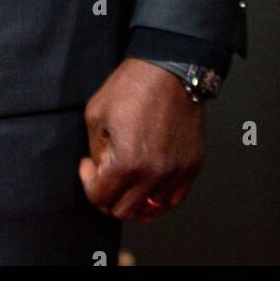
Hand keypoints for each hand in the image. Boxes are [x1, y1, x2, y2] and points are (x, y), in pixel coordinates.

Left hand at [79, 58, 204, 221]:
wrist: (170, 69)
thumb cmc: (132, 86)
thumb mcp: (96, 114)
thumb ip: (96, 151)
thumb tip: (100, 170)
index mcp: (127, 163)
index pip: (99, 198)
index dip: (87, 181)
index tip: (88, 164)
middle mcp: (154, 175)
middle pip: (122, 211)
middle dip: (106, 195)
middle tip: (103, 174)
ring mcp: (176, 173)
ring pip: (148, 209)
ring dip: (132, 197)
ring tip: (126, 176)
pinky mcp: (191, 167)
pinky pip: (172, 199)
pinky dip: (156, 197)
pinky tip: (146, 181)